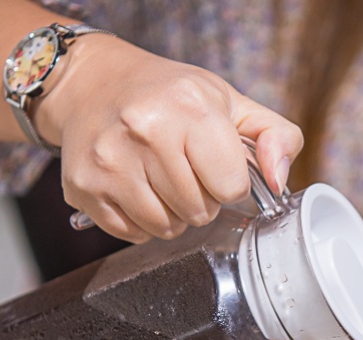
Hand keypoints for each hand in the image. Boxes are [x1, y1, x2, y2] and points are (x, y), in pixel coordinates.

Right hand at [36, 35, 302, 242]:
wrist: (93, 83)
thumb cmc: (169, 95)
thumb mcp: (230, 102)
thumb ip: (276, 136)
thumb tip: (279, 181)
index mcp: (190, 108)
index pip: (231, 188)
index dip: (229, 184)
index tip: (215, 166)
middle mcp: (146, 131)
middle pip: (199, 212)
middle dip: (201, 200)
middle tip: (185, 170)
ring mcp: (110, 162)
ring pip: (165, 228)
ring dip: (172, 215)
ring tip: (161, 180)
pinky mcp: (84, 187)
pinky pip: (132, 233)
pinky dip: (141, 222)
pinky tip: (136, 188)